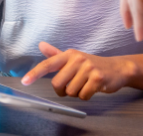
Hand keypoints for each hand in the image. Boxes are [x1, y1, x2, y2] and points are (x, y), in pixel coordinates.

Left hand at [21, 42, 135, 100]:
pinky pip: (83, 96)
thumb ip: (56, 54)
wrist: (117, 68)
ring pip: (71, 92)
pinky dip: (86, 96)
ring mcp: (88, 68)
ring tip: (86, 84)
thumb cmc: (92, 65)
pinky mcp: (98, 78)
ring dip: (77, 93)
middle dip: (63, 90)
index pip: (48, 64)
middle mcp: (77, 59)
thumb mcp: (74, 58)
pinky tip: (93, 88)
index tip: (25, 81)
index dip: (35, 73)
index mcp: (69, 54)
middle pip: (58, 84)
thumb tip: (41, 45)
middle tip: (73, 86)